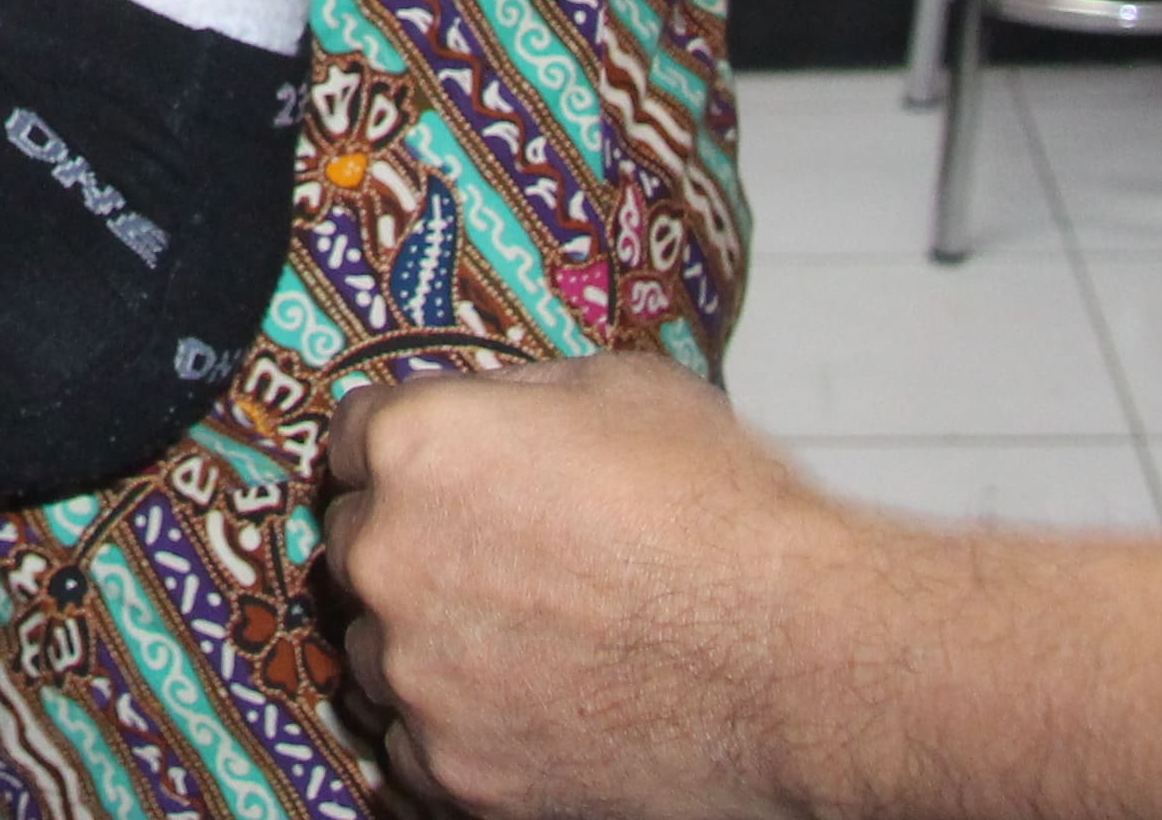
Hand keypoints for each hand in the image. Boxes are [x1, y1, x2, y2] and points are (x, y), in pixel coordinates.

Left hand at [316, 353, 858, 818]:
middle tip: (497, 563)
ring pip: (377, 652)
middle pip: (357, 544)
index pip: (356, 439)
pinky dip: (456, 732)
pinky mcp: (458, 771)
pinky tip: (525, 708)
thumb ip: (516, 402)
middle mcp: (392, 558)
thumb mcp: (617, 390)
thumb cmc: (728, 522)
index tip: (438, 476)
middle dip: (415, 546)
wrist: (805, 658)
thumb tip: (488, 419)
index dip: (406, 455)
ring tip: (527, 641)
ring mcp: (419, 675)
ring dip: (429, 644)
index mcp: (419, 448)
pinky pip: (412, 747)